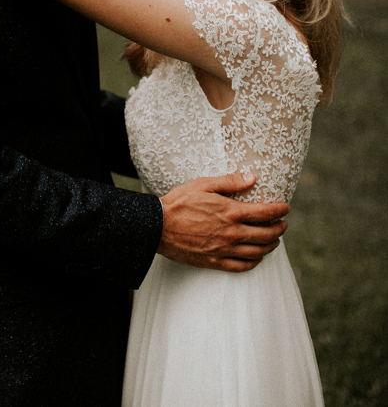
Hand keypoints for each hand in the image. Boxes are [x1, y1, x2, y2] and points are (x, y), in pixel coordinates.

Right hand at [158, 172, 289, 272]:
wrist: (158, 227)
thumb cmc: (179, 202)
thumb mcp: (203, 184)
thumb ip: (229, 182)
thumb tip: (252, 177)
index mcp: (231, 212)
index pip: (265, 213)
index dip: (280, 210)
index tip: (286, 208)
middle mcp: (232, 233)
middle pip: (266, 234)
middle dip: (279, 229)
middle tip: (283, 224)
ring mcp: (224, 250)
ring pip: (258, 252)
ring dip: (271, 246)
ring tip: (274, 240)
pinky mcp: (215, 262)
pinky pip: (242, 266)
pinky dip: (254, 263)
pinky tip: (257, 258)